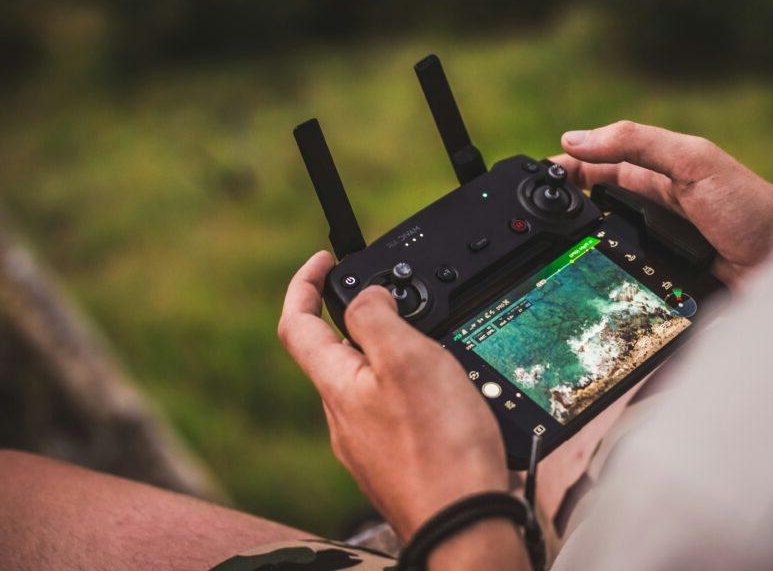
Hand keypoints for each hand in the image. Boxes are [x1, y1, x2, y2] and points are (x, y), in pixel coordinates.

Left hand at [276, 252, 512, 544]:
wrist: (465, 523)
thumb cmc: (439, 446)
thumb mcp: (408, 359)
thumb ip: (378, 317)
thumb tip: (366, 293)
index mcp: (338, 386)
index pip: (297, 324)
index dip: (305, 284)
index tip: (325, 260)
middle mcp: (345, 418)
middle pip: (338, 354)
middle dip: (367, 322)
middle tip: (406, 306)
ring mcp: (369, 446)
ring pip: (373, 385)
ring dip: (398, 359)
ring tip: (439, 352)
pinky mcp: (397, 464)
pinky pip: (398, 414)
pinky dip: (417, 393)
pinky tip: (449, 400)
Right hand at [552, 121, 772, 285]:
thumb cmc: (749, 207)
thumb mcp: (692, 161)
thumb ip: (638, 143)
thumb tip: (577, 139)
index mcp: (663, 171)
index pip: (603, 164)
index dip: (570, 167)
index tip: (536, 176)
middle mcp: (659, 208)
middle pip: (599, 205)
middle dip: (567, 210)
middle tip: (532, 220)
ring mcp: (662, 247)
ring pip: (608, 245)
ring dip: (581, 249)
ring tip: (548, 255)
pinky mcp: (665, 281)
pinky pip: (626, 278)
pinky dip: (605, 279)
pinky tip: (586, 286)